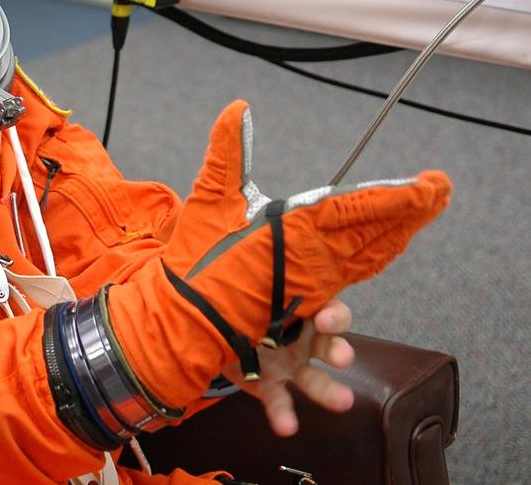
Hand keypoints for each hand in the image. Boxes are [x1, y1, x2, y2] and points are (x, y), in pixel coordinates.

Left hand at [107, 100, 448, 411]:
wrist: (170, 309)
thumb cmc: (204, 257)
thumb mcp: (215, 202)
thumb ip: (230, 156)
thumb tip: (238, 107)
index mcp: (292, 268)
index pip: (335, 263)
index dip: (357, 267)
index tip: (360, 288)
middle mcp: (294, 306)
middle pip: (330, 314)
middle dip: (338, 323)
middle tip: (333, 324)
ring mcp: (280, 342)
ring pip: (315, 359)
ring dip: (325, 373)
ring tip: (324, 381)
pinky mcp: (261, 371)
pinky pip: (279, 394)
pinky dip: (286, 409)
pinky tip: (286, 422)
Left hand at [225, 297, 354, 436]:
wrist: (214, 325)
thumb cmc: (241, 302)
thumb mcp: (249, 289)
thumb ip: (255, 286)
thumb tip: (244, 266)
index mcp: (301, 310)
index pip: (330, 310)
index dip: (333, 315)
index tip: (324, 320)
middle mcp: (302, 339)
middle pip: (329, 344)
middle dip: (338, 351)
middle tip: (343, 358)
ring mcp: (289, 366)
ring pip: (314, 379)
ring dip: (328, 390)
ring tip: (343, 402)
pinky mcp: (270, 387)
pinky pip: (280, 401)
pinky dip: (283, 414)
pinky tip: (286, 426)